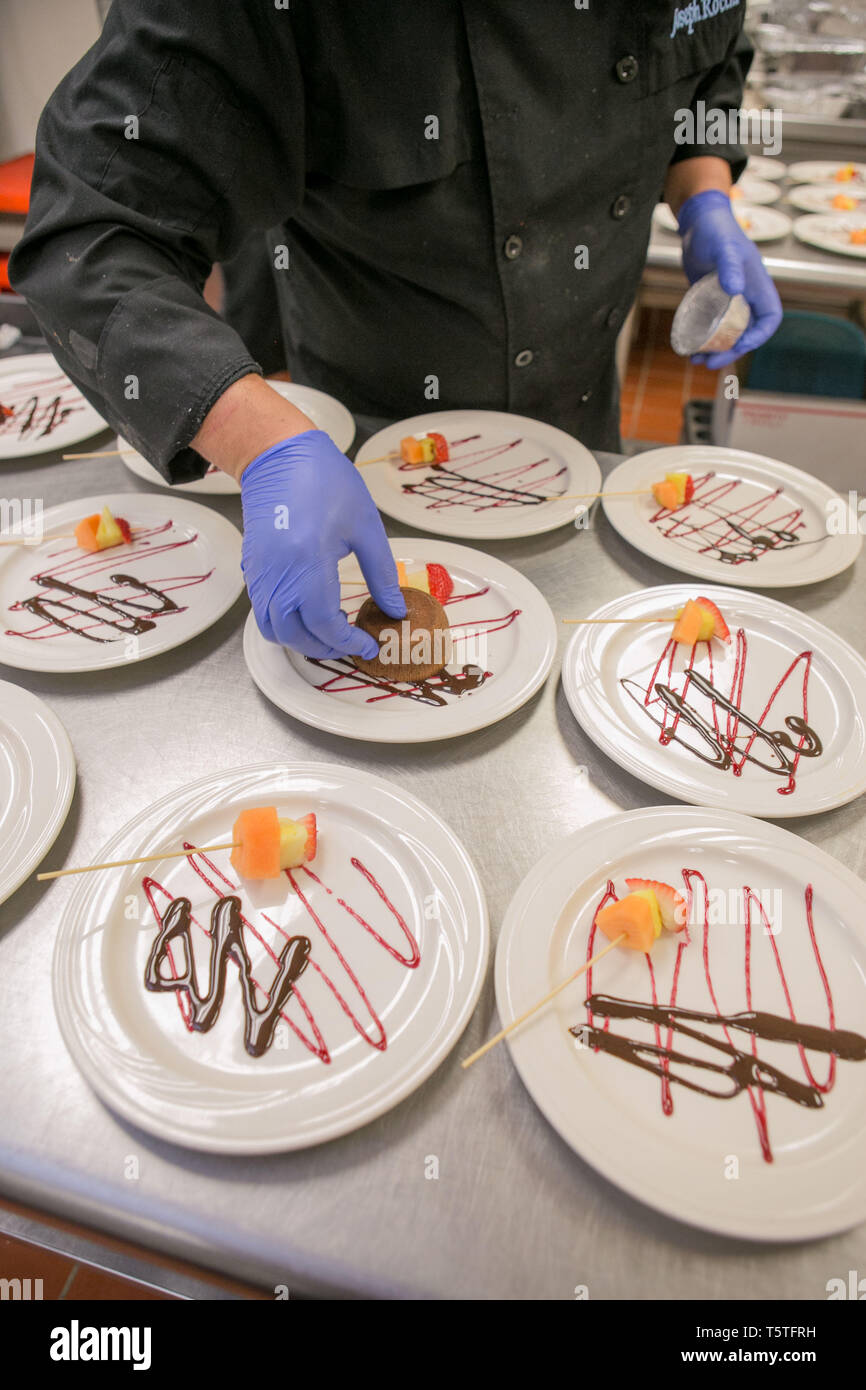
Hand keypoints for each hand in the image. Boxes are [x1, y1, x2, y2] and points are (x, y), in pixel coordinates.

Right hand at [240, 430, 405, 658]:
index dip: (347, 642)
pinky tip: (311, 612)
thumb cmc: (325, 482)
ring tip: (331, 631)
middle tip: (352, 642)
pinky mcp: (252, 569)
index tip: (369, 644)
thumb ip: (382, 573)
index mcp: (308, 562)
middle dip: (325, 647)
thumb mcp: (365, 526)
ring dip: (302, 640)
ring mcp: (260, 574)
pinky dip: (286, 624)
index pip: (323, 623)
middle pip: (295, 634)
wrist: (278, 456)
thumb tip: (395, 608)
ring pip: (273, 628)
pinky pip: (263, 611)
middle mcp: (277, 574)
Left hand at [677, 189, 782, 368]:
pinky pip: (712, 325)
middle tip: (709, 363)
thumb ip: (731, 266)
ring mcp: (729, 299)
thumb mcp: (724, 247)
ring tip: (696, 361)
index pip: (769, 319)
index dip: (758, 336)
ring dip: (715, 349)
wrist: (698, 222)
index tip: (739, 344)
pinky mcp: (711, 300)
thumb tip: (735, 291)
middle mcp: (746, 295)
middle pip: (746, 332)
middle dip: (730, 350)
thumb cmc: (716, 230)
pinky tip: (689, 347)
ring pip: (727, 332)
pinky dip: (703, 338)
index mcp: (757, 286)